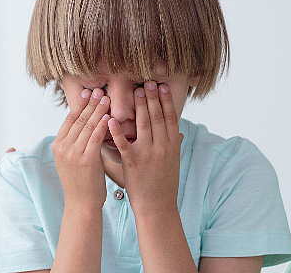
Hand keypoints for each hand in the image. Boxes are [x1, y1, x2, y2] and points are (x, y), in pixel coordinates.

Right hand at [52, 88, 110, 207]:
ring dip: (98, 110)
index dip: (79, 104)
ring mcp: (72, 153)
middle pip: (78, 119)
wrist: (82, 205)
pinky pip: (95, 137)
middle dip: (90, 103)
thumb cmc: (81, 183)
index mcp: (57, 145)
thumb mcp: (72, 159)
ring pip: (87, 126)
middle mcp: (62, 147)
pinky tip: (109, 116)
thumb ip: (77, 142)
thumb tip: (89, 124)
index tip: (88, 92)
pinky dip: (102, 125)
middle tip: (100, 90)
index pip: (69, 119)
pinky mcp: (85, 160)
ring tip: (107, 98)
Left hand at [108, 81, 181, 213]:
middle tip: (146, 82)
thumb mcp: (173, 163)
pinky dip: (117, 131)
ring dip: (139, 106)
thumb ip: (173, 146)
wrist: (158, 207)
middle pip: (157, 117)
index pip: (170, 118)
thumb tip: (178, 133)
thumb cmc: (164, 185)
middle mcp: (162, 147)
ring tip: (135, 91)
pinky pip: (124, 143)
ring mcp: (148, 154)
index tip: (161, 86)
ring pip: (143, 125)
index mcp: (172, 146)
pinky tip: (111, 119)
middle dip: (151, 98)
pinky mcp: (133, 163)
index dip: (165, 101)